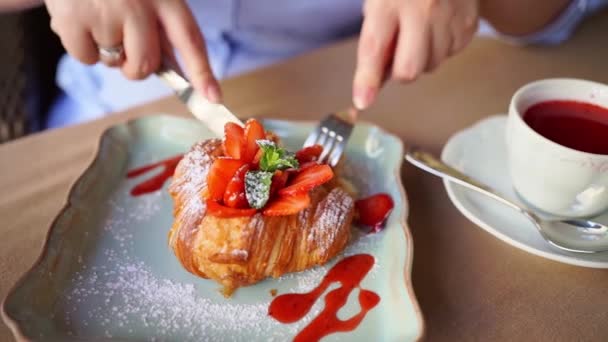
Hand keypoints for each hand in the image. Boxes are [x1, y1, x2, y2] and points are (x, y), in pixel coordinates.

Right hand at [45, 0, 220, 101]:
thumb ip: (162, 30)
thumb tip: (179, 74)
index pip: (190, 40)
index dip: (203, 72)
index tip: (214, 98)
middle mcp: (138, 3)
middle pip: (146, 65)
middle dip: (134, 66)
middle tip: (123, 42)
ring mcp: (106, 11)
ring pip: (114, 63)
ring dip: (106, 51)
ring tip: (98, 17)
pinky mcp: (74, 18)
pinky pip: (86, 58)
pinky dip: (82, 47)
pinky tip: (80, 20)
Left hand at [353, 0, 478, 108]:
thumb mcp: (380, 3)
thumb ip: (374, 39)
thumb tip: (371, 83)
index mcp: (389, 2)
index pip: (375, 48)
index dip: (367, 79)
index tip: (362, 101)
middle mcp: (422, 9)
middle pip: (409, 69)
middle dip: (400, 71)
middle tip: (399, 52)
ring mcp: (449, 16)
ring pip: (432, 66)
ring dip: (422, 58)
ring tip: (420, 32)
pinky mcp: (469, 23)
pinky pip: (451, 54)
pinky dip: (442, 48)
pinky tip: (437, 28)